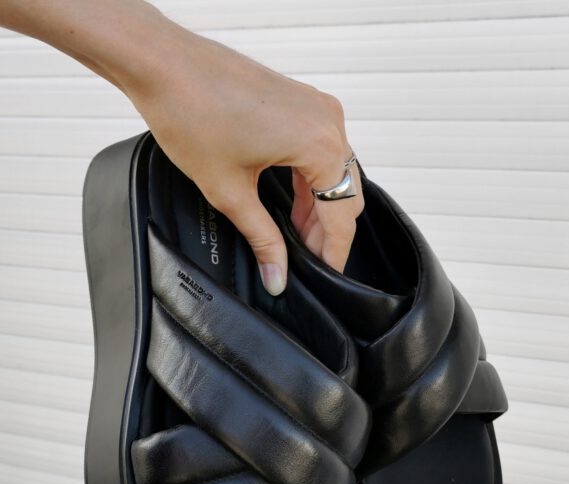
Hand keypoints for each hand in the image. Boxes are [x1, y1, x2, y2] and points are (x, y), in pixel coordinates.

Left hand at [127, 31, 362, 294]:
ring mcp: (317, 107)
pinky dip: (311, 176)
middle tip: (305, 259)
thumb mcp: (228, 190)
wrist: (163, 63)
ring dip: (319, 203)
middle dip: (327, 229)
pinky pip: (322, 147)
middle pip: (346, 191)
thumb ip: (262, 238)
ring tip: (296, 234)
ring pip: (336, 170)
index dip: (334, 250)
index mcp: (320, 145)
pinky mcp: (302, 100)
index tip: (326, 275)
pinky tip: (292, 199)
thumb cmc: (190, 112)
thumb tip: (277, 275)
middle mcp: (328, 122)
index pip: (342, 213)